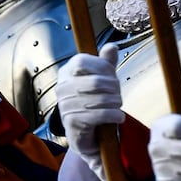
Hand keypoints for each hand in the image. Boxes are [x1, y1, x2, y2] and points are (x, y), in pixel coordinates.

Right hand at [56, 43, 123, 180]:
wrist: (84, 133)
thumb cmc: (93, 101)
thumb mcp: (101, 78)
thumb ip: (106, 63)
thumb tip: (112, 47)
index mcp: (67, 71)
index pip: (82, 61)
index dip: (102, 67)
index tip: (112, 76)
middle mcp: (62, 87)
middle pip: (95, 81)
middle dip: (114, 88)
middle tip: (119, 95)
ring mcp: (64, 105)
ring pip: (100, 99)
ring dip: (115, 103)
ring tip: (118, 106)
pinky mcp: (71, 122)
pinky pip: (98, 115)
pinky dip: (114, 115)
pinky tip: (119, 117)